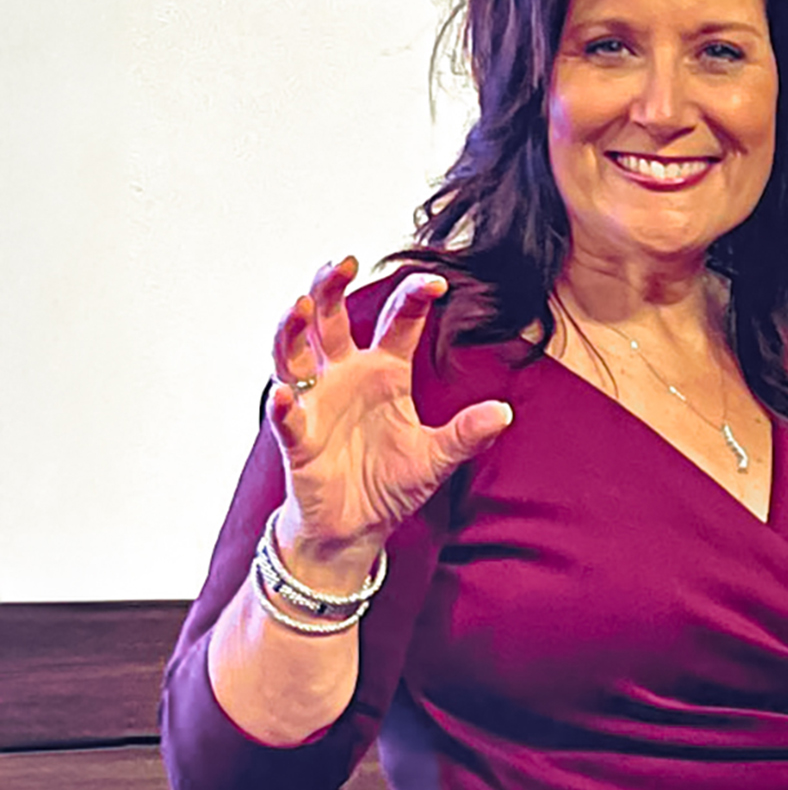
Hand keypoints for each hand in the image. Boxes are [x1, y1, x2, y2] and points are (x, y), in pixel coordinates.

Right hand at [266, 258, 510, 578]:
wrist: (356, 527)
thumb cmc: (390, 483)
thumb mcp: (437, 457)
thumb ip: (466, 434)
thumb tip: (504, 412)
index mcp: (385, 372)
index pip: (397, 323)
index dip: (413, 298)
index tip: (436, 281)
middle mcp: (346, 377)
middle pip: (330, 321)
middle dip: (330, 289)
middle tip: (340, 262)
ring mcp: (316, 404)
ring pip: (294, 354)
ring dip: (294, 329)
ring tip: (301, 304)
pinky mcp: (298, 439)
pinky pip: (285, 417)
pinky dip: (281, 404)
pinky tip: (283, 392)